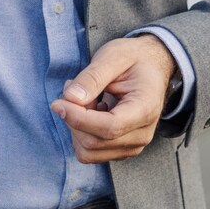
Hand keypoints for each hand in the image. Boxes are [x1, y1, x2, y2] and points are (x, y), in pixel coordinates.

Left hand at [50, 36, 174, 162]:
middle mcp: (142, 134)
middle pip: (94, 142)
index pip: (109, 127)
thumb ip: (92, 77)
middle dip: (74, 118)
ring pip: (88, 151)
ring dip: (76, 127)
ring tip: (86, 99)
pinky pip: (90, 152)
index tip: (58, 103)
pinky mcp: (121, 150)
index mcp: (146, 108)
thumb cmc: (134, 59)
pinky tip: (91, 111)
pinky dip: (80, 133)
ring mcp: (133, 146)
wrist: (151, 67)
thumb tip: (70, 99)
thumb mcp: (113, 56)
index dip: (79, 118)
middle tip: (76, 90)